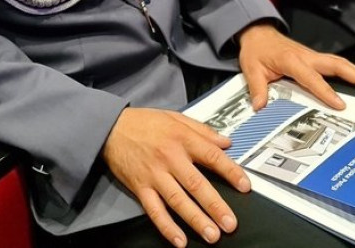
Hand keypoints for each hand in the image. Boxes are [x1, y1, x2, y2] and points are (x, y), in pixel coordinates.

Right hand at [101, 107, 247, 246]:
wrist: (110, 127)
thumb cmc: (143, 123)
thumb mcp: (175, 117)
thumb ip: (202, 130)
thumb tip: (226, 142)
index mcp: (181, 139)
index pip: (211, 156)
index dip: (230, 172)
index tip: (244, 186)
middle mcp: (169, 158)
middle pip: (196, 184)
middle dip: (215, 205)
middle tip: (230, 223)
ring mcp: (154, 175)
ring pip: (178, 201)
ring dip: (195, 220)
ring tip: (211, 235)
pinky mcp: (140, 187)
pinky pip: (154, 210)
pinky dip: (166, 227)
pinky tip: (179, 240)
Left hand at [236, 23, 354, 111]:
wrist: (258, 33)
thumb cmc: (256, 50)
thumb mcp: (251, 69)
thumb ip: (257, 88)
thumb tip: (260, 106)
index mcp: (291, 60)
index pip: (312, 77)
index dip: (326, 91)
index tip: (340, 104)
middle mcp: (306, 57)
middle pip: (337, 64)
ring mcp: (312, 56)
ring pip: (340, 63)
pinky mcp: (314, 58)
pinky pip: (335, 64)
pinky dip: (349, 71)